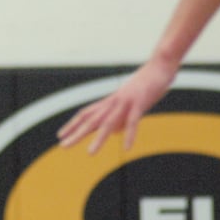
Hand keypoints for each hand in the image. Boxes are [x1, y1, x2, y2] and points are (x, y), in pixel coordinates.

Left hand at [57, 61, 176, 153]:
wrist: (159, 65)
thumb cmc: (145, 85)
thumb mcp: (129, 103)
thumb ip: (120, 117)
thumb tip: (113, 133)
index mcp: (110, 101)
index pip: (86, 114)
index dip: (72, 124)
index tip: (61, 135)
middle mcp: (113, 102)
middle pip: (91, 120)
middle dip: (77, 133)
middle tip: (63, 146)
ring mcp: (125, 102)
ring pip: (109, 122)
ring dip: (99, 139)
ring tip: (90, 153)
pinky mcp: (140, 103)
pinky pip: (133, 121)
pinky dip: (129, 134)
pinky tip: (126, 148)